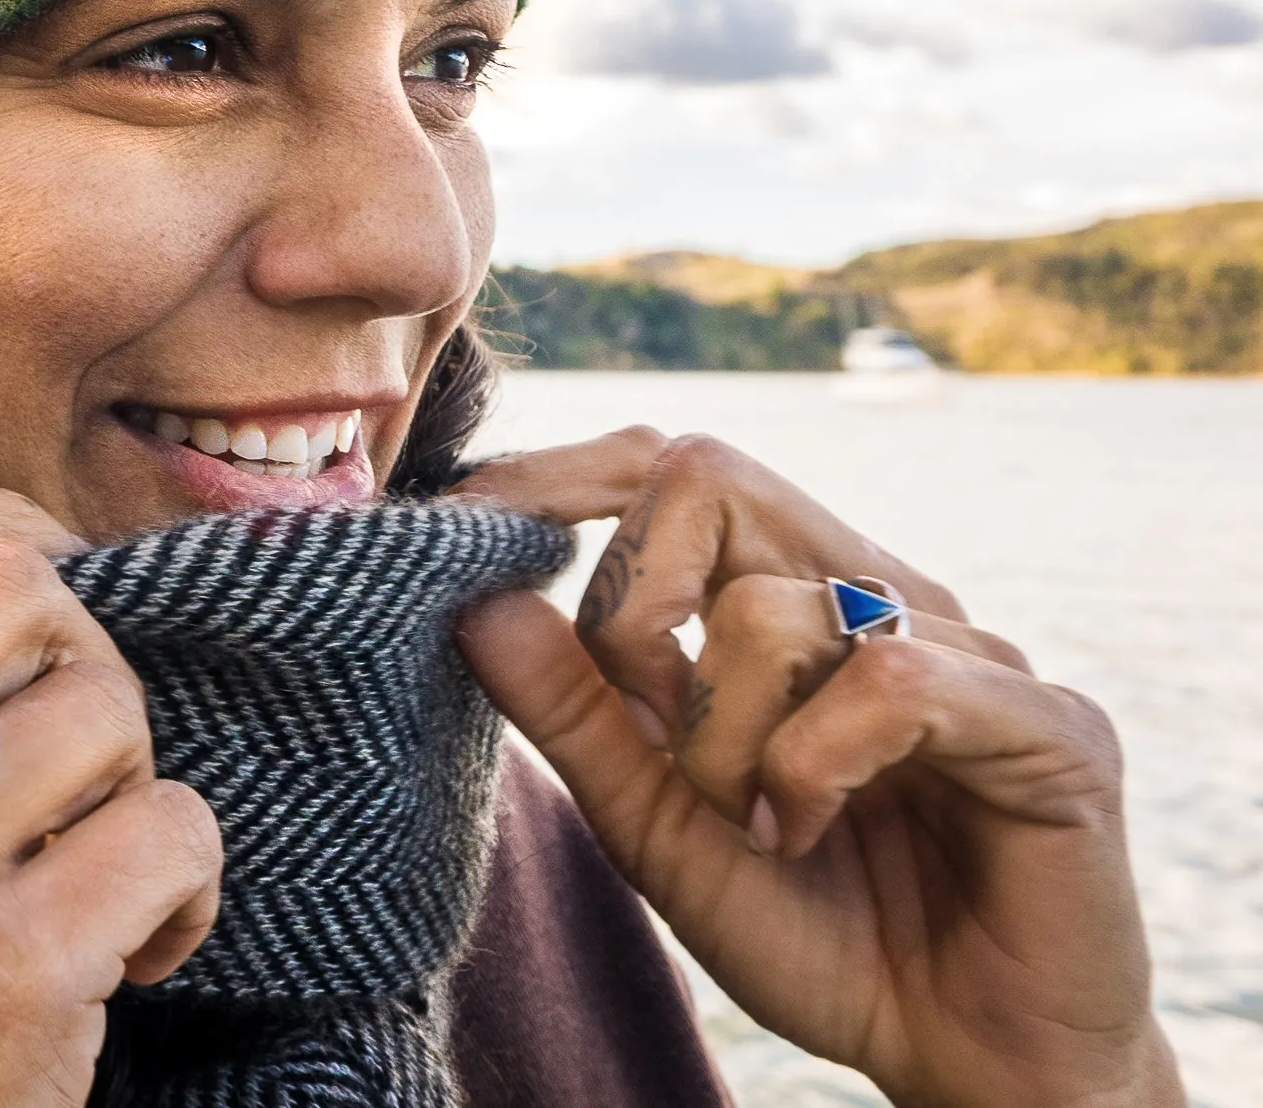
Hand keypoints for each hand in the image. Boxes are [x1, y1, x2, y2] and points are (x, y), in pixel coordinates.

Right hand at [0, 479, 222, 1107]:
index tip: (47, 585)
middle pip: (13, 586)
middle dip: (86, 660)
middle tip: (86, 765)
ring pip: (105, 705)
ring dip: (139, 786)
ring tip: (106, 875)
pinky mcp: (4, 974)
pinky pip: (174, 833)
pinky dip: (190, 891)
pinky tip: (143, 957)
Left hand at [454, 429, 1182, 1107]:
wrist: (963, 1063)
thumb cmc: (818, 933)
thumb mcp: (657, 824)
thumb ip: (574, 711)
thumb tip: (475, 597)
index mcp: (793, 601)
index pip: (671, 468)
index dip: (561, 480)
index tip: (466, 530)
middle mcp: (880, 595)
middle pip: (710, 476)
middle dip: (632, 604)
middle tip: (644, 722)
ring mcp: (969, 647)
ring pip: (774, 608)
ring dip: (719, 740)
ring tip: (754, 826)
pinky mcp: (1050, 720)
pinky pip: (889, 678)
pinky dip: (812, 767)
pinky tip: (807, 832)